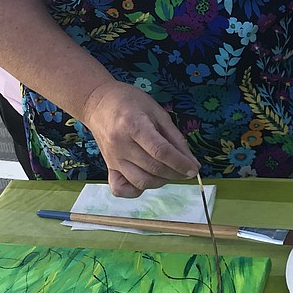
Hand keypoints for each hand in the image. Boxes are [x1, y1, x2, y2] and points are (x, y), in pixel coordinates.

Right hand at [78, 80, 199, 196]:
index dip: (180, 163)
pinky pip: (121, 189)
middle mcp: (120, 145)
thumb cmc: (131, 103)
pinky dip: (137, 190)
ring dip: (162, 181)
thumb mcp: (158, 113)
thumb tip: (191, 162)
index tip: (194, 169)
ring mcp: (112, 159)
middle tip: (186, 170)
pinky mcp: (108, 168)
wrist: (99, 102)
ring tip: (170, 172)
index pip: (161, 151)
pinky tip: (148, 179)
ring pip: (141, 182)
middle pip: (153, 168)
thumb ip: (175, 138)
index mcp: (133, 126)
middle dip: (176, 173)